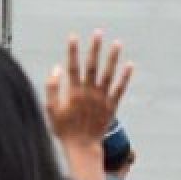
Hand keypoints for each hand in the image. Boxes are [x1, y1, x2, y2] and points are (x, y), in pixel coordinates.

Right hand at [46, 31, 133, 174]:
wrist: (82, 146)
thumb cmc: (64, 129)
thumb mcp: (51, 110)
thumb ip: (52, 88)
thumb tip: (56, 68)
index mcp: (73, 92)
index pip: (73, 67)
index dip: (72, 51)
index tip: (73, 36)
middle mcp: (89, 92)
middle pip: (92, 66)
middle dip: (94, 48)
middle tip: (98, 33)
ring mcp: (102, 98)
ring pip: (109, 74)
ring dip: (113, 58)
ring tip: (117, 43)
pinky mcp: (112, 105)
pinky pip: (120, 88)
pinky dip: (125, 77)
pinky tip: (130, 65)